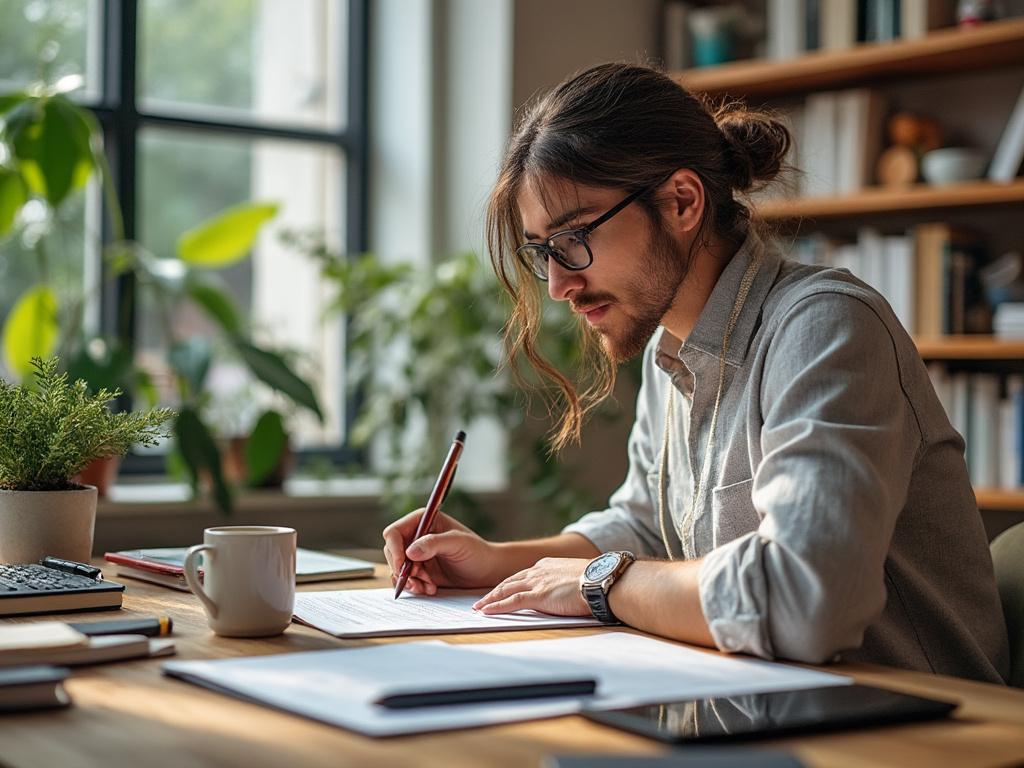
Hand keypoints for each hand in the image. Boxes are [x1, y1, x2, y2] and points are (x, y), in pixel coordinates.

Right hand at [382, 508, 496, 594]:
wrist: (486, 571)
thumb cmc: (477, 552)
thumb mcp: (458, 544)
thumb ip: (434, 544)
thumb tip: (410, 552)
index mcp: (423, 521)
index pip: (394, 533)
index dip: (394, 550)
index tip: (402, 566)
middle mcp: (416, 536)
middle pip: (392, 552)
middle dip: (403, 570)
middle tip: (420, 580)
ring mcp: (416, 554)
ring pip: (397, 569)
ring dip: (409, 581)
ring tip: (428, 587)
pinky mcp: (419, 570)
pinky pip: (405, 580)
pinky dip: (414, 587)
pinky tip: (430, 589)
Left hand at [472, 557, 589, 616]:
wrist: (602, 579)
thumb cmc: (597, 580)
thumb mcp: (577, 577)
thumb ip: (567, 582)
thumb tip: (570, 591)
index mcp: (547, 565)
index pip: (522, 576)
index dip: (509, 584)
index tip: (500, 590)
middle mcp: (538, 571)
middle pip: (509, 581)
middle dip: (494, 592)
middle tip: (481, 600)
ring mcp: (537, 583)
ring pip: (506, 590)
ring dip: (490, 600)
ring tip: (479, 607)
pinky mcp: (538, 596)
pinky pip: (511, 602)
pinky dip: (497, 607)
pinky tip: (487, 612)